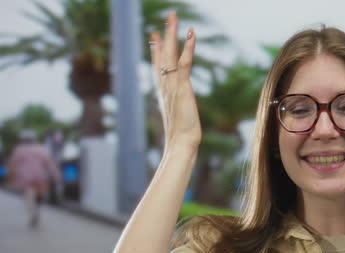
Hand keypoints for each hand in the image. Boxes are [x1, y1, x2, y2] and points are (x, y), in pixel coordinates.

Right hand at [150, 11, 201, 149]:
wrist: (181, 144)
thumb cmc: (181, 136)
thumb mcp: (177, 118)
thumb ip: (176, 109)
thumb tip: (177, 111)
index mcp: (163, 92)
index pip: (157, 66)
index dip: (155, 50)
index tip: (154, 36)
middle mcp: (164, 85)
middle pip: (162, 54)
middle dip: (164, 35)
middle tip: (167, 17)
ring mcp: (172, 85)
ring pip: (170, 54)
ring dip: (172, 33)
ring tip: (173, 16)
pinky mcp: (181, 87)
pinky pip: (183, 62)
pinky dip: (187, 47)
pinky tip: (191, 34)